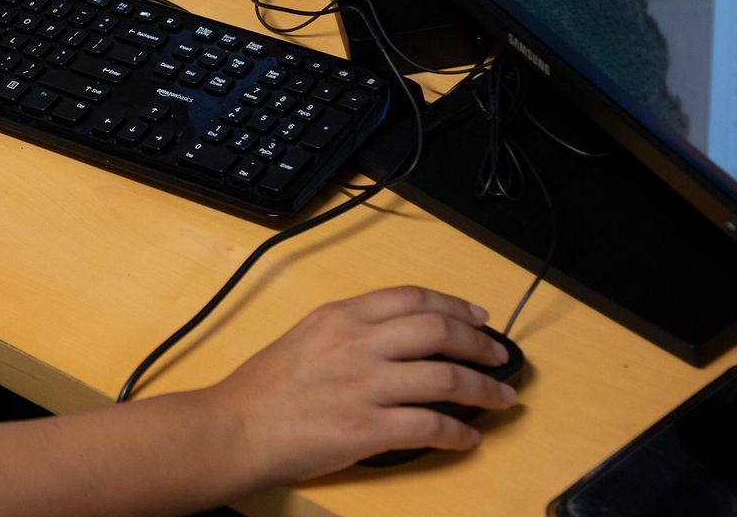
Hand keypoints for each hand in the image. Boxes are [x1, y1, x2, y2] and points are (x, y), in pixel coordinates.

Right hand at [205, 285, 516, 484]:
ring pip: (444, 378)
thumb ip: (350, 331)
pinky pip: (428, 426)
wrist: (235, 429)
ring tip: (501, 398)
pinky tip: (467, 438)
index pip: (412, 299)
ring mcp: (363, 386)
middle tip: (499, 355)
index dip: (454, 306)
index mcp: (340, 317)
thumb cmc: (264, 389)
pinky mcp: (366, 429)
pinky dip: (457, 433)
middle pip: (437, 331)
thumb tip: (398, 339)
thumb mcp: (306, 337)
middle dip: (478, 343)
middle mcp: (356, 344)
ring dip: (482, 389)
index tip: (478, 317)